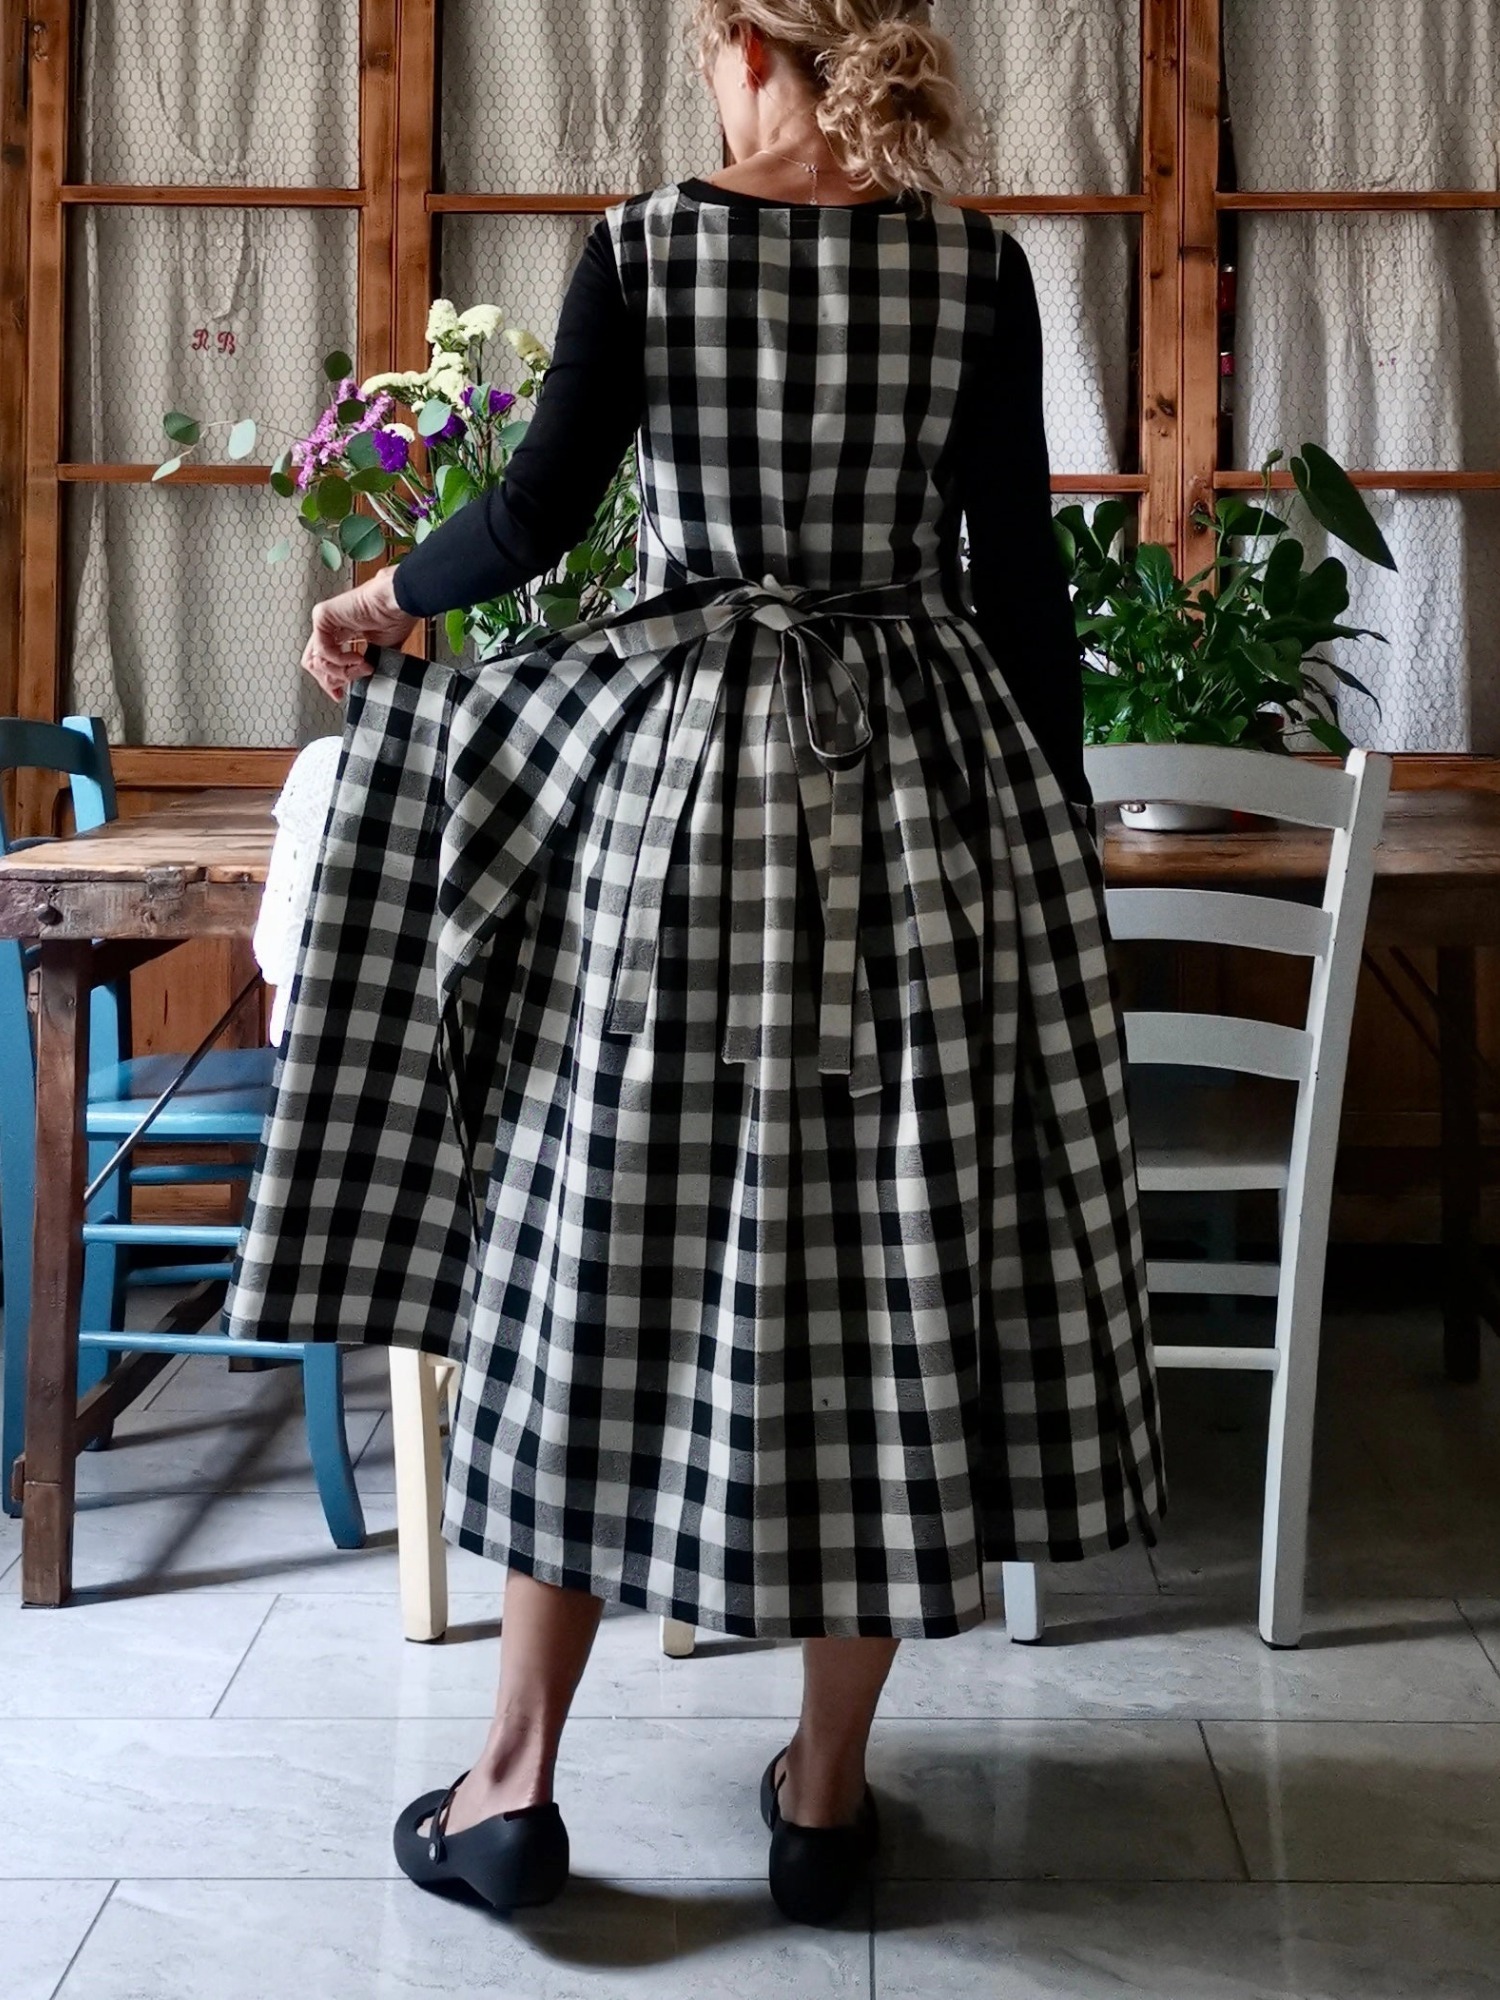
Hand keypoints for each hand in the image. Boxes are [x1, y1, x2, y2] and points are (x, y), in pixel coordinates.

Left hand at [301, 566, 419, 700]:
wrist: (398, 603)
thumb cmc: (395, 618)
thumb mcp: (378, 653)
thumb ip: (361, 668)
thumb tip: (354, 685)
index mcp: (343, 633)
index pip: (324, 661)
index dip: (331, 682)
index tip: (340, 696)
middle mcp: (331, 628)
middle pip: (315, 664)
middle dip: (331, 680)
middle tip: (348, 686)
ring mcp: (324, 621)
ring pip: (316, 661)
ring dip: (340, 672)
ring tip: (362, 666)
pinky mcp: (322, 616)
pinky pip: (322, 650)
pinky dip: (340, 660)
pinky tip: (358, 656)